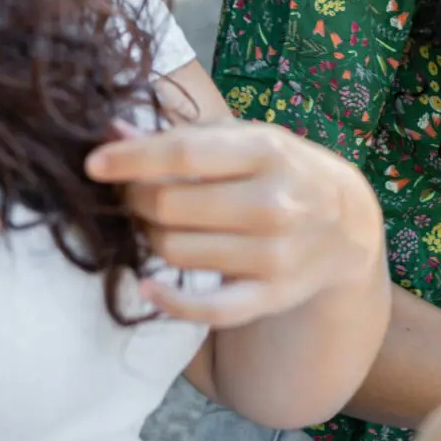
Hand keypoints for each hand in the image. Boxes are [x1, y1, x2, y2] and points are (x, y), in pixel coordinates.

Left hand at [84, 119, 382, 327]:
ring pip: (177, 251)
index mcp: (267, 151)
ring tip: (155, 225)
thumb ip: (182, 137)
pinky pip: (208, 309)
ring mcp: (274, 254)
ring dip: (150, 238)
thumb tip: (113, 130)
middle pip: (170, 206)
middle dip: (136, 200)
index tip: (94, 163)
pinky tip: (148, 287)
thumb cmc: (282, 171)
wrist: (346, 223)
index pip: (183, 156)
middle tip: (131, 196)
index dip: (130, 159)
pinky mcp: (271, 296)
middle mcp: (274, 203)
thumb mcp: (246, 139)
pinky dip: (171, 301)